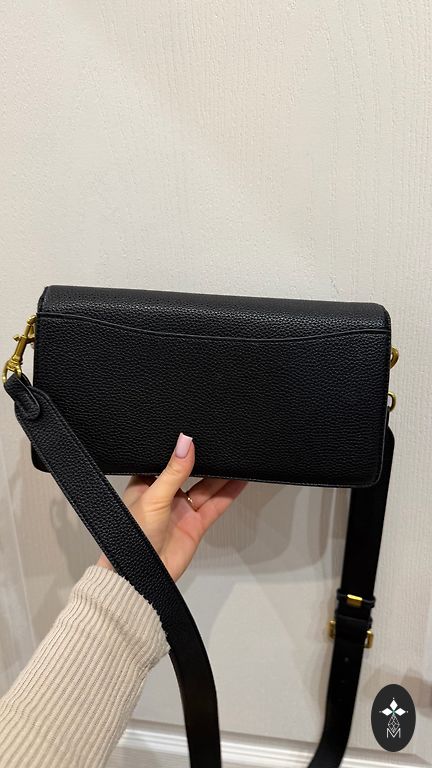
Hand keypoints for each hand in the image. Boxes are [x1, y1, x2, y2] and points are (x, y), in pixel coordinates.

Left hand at [97, 432, 247, 580]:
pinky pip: (215, 506)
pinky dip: (228, 494)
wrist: (140, 575)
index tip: (196, 435)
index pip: (167, 460)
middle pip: (191, 473)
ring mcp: (182, 510)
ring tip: (236, 459)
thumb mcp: (153, 496)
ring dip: (221, 476)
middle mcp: (165, 496)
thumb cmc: (132, 537)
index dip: (181, 450)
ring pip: (206, 488)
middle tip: (221, 444)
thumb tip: (185, 443)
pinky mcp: (195, 525)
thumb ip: (173, 470)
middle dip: (205, 461)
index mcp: (146, 484)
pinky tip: (239, 482)